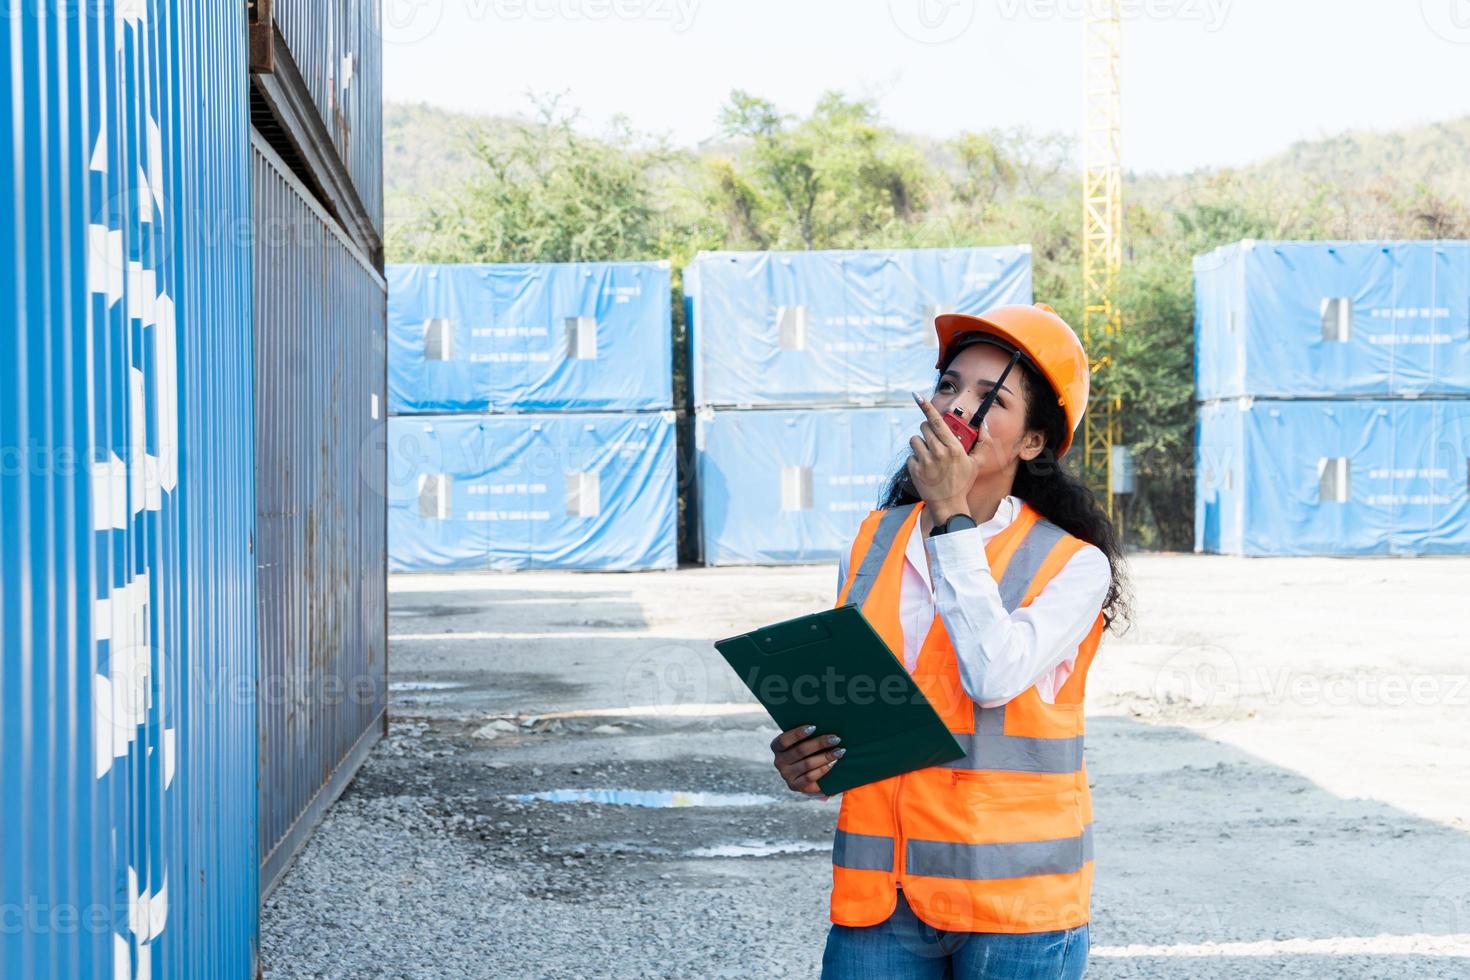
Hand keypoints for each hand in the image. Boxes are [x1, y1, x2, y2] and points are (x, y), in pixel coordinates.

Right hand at [770, 724, 844, 799]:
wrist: (808, 772)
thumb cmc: (808, 750)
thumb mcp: (802, 740)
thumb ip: (808, 733)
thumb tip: (825, 722)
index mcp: (776, 747)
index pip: (784, 740)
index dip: (798, 733)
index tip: (814, 727)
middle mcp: (778, 761)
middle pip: (800, 751)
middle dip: (819, 743)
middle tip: (835, 738)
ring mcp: (786, 775)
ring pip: (807, 764)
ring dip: (825, 756)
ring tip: (839, 751)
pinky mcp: (795, 786)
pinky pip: (810, 777)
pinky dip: (823, 769)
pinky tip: (833, 763)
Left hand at [907, 391, 984, 517]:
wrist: (948, 505)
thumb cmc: (963, 482)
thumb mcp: (977, 463)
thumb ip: (983, 442)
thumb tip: (984, 423)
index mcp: (953, 448)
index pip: (937, 421)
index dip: (926, 407)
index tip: (917, 396)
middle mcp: (938, 452)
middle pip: (924, 427)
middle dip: (928, 430)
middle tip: (934, 440)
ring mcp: (925, 461)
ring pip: (915, 439)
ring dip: (921, 444)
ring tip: (930, 455)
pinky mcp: (914, 469)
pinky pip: (911, 455)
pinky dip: (916, 459)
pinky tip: (925, 467)